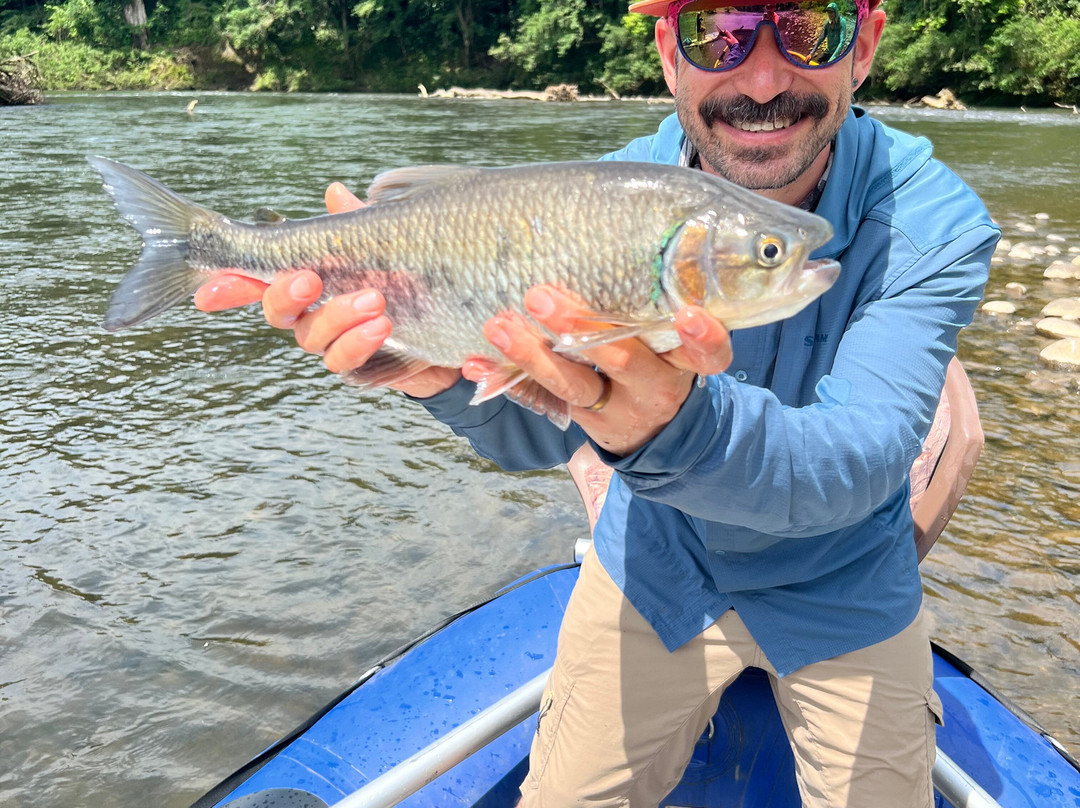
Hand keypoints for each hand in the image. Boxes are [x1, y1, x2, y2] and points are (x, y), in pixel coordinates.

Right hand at [193, 183, 460, 398]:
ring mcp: (337, 343)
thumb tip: (335, 193)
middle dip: (285, 294)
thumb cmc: (412, 279)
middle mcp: (315, 314)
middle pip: (278, 311)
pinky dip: (360, 344)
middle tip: (309, 278)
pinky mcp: (364, 368)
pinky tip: (383, 325)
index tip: (207, 292)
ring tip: (376, 300)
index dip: (230, 285)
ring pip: (312, 338)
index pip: (259, 281)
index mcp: (311, 280)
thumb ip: (359, 224)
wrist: (457, 330)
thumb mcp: (388, 244)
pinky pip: (347, 364)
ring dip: (336, 317)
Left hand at [463, 285, 731, 455]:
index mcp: (684, 359)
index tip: (688, 315)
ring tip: (498, 325)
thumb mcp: (674, 335)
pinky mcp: (579, 419)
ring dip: (531, 354)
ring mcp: (614, 407)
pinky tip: (473, 363)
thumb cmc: (660, 353)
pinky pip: (538, 399)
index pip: (709, 353)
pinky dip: (503, 378)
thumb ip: (657, 296)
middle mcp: (654, 386)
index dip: (702, 337)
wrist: (651, 427)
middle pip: (624, 360)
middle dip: (582, 328)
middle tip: (540, 296)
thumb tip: (628, 219)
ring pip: (573, 384)